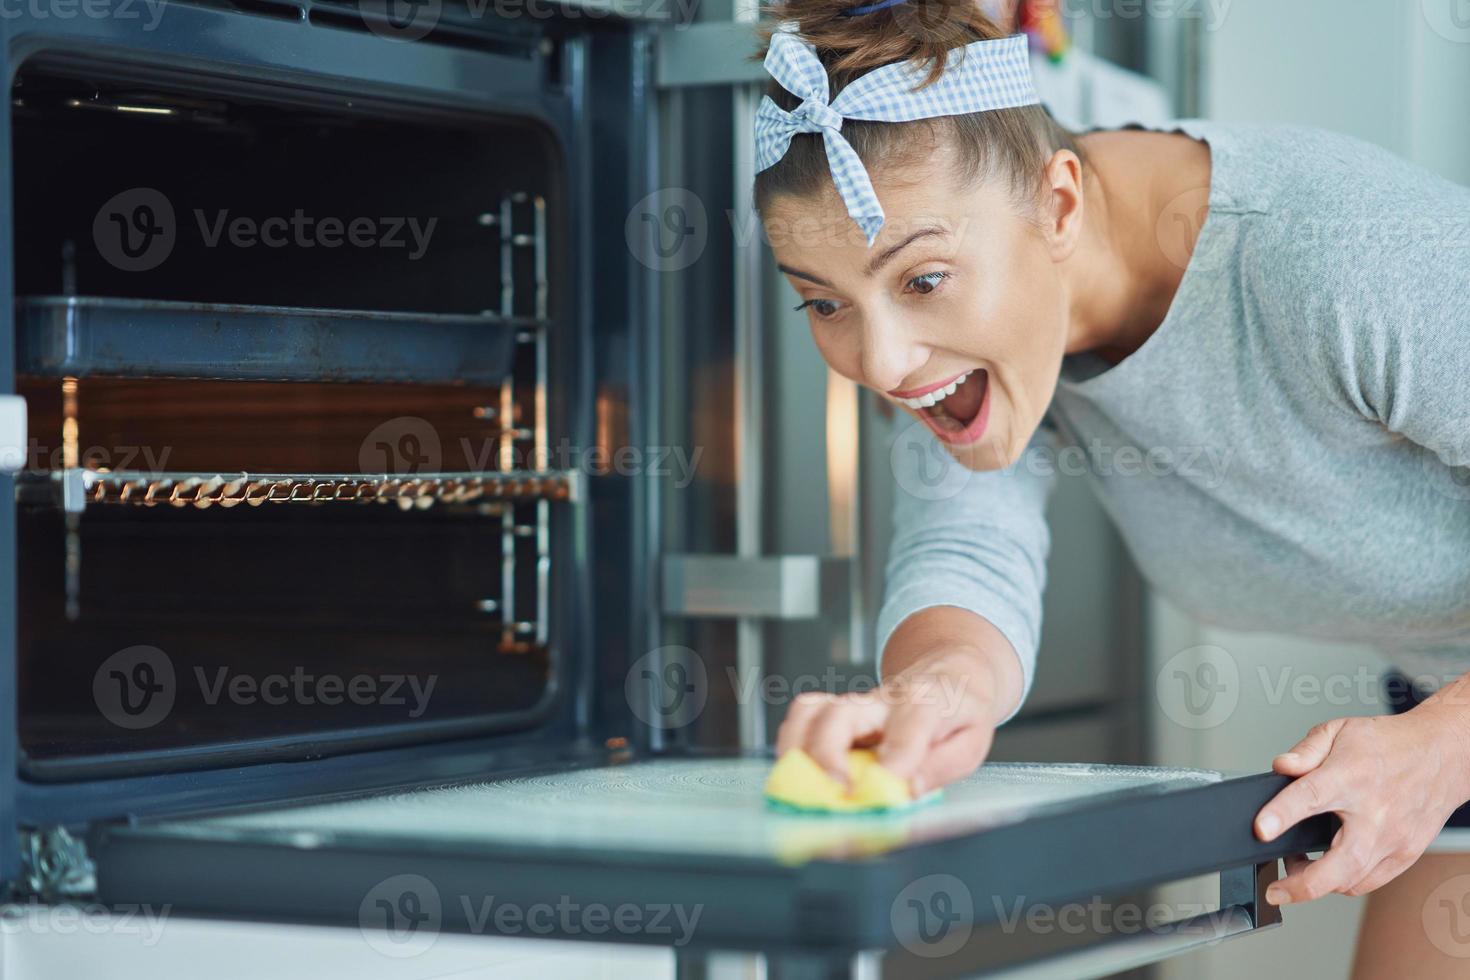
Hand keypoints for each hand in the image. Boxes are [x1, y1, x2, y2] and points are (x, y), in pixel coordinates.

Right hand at [773, 648, 1003, 795]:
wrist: (949, 674)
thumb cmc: (958, 712)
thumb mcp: (971, 743)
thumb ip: (940, 767)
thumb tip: (907, 789)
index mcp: (926, 703)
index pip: (908, 726)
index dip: (896, 757)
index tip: (887, 787)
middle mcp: (882, 699)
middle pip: (841, 713)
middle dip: (829, 755)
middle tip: (838, 792)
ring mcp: (854, 703)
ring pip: (810, 711)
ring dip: (798, 750)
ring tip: (806, 786)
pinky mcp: (836, 711)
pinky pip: (802, 718)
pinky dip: (792, 746)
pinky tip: (802, 773)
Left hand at [1254, 705, 1469, 903]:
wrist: (1443, 754)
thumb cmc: (1391, 743)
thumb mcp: (1339, 730)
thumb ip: (1305, 750)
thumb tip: (1280, 767)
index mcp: (1351, 776)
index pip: (1311, 797)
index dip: (1281, 815)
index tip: (1261, 830)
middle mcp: (1376, 813)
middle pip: (1340, 862)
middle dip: (1303, 884)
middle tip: (1276, 890)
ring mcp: (1394, 838)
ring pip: (1353, 881)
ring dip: (1320, 883)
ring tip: (1299, 868)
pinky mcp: (1406, 854)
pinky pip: (1371, 881)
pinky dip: (1345, 882)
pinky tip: (1329, 867)